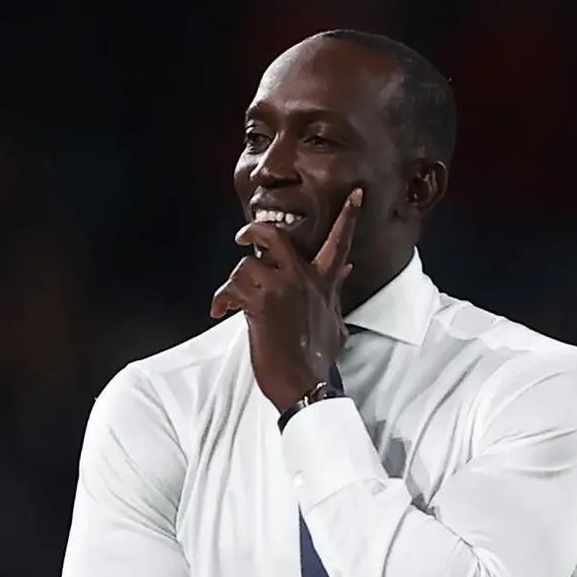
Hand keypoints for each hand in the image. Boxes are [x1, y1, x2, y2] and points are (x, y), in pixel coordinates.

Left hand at [210, 189, 360, 410]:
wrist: (302, 382)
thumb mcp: (335, 321)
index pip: (339, 243)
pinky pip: (231, 287)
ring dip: (235, 282)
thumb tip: (349, 270)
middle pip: (275, 235)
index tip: (355, 194)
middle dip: (254, 232)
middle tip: (243, 239)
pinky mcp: (258, 302)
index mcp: (323, 282)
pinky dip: (222, 299)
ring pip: (246, 264)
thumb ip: (337, 291)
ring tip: (232, 300)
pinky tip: (221, 311)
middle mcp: (303, 279)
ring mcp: (281, 288)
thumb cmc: (317, 358)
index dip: (348, 217)